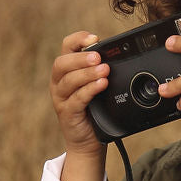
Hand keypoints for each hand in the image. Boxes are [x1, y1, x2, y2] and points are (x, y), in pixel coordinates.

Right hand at [49, 30, 107, 180]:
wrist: (89, 142)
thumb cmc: (96, 112)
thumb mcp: (99, 87)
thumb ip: (103, 71)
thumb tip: (121, 55)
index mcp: (66, 71)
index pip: (66, 47)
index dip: (78, 39)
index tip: (94, 38)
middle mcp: (59, 83)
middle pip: (62, 63)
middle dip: (81, 58)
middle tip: (98, 57)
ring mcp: (61, 99)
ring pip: (68, 80)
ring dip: (87, 73)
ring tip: (104, 70)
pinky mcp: (67, 113)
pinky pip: (75, 99)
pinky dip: (88, 90)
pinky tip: (101, 85)